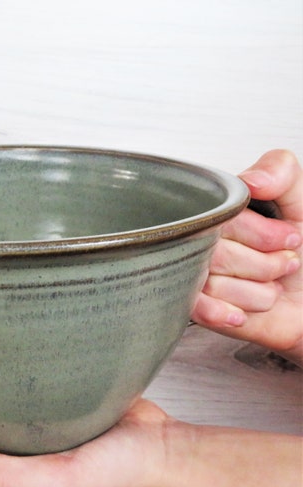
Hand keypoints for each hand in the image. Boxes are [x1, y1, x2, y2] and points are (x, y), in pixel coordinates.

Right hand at [191, 149, 302, 364]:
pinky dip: (226, 313)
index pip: (223, 219)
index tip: (290, 237)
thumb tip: (251, 181)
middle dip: (264, 266)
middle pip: (217, 254)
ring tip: (267, 288)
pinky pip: (199, 308)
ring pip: (213, 283)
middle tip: (283, 264)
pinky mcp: (196, 306)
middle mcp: (204, 241)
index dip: (262, 234)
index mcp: (222, 213)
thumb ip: (282, 173)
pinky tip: (242, 312)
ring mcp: (197, 274)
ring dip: (255, 293)